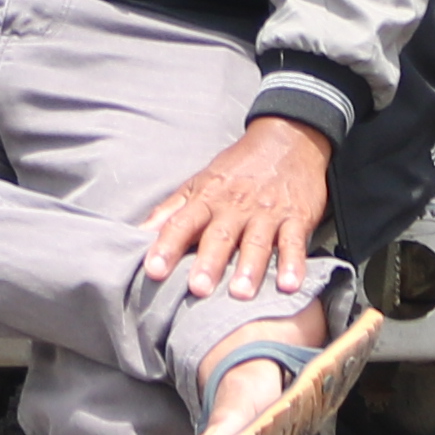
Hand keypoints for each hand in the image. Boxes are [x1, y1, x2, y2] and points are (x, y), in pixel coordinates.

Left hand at [139, 116, 331, 297]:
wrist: (288, 140)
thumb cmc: (237, 170)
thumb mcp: (200, 183)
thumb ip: (171, 210)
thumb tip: (138, 232)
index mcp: (207, 198)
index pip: (182, 222)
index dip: (167, 245)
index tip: (154, 270)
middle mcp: (235, 206)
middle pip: (220, 236)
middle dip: (209, 263)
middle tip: (198, 289)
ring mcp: (267, 213)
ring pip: (256, 242)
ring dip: (249, 269)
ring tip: (240, 294)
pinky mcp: (296, 218)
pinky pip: (295, 243)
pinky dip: (294, 264)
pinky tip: (289, 285)